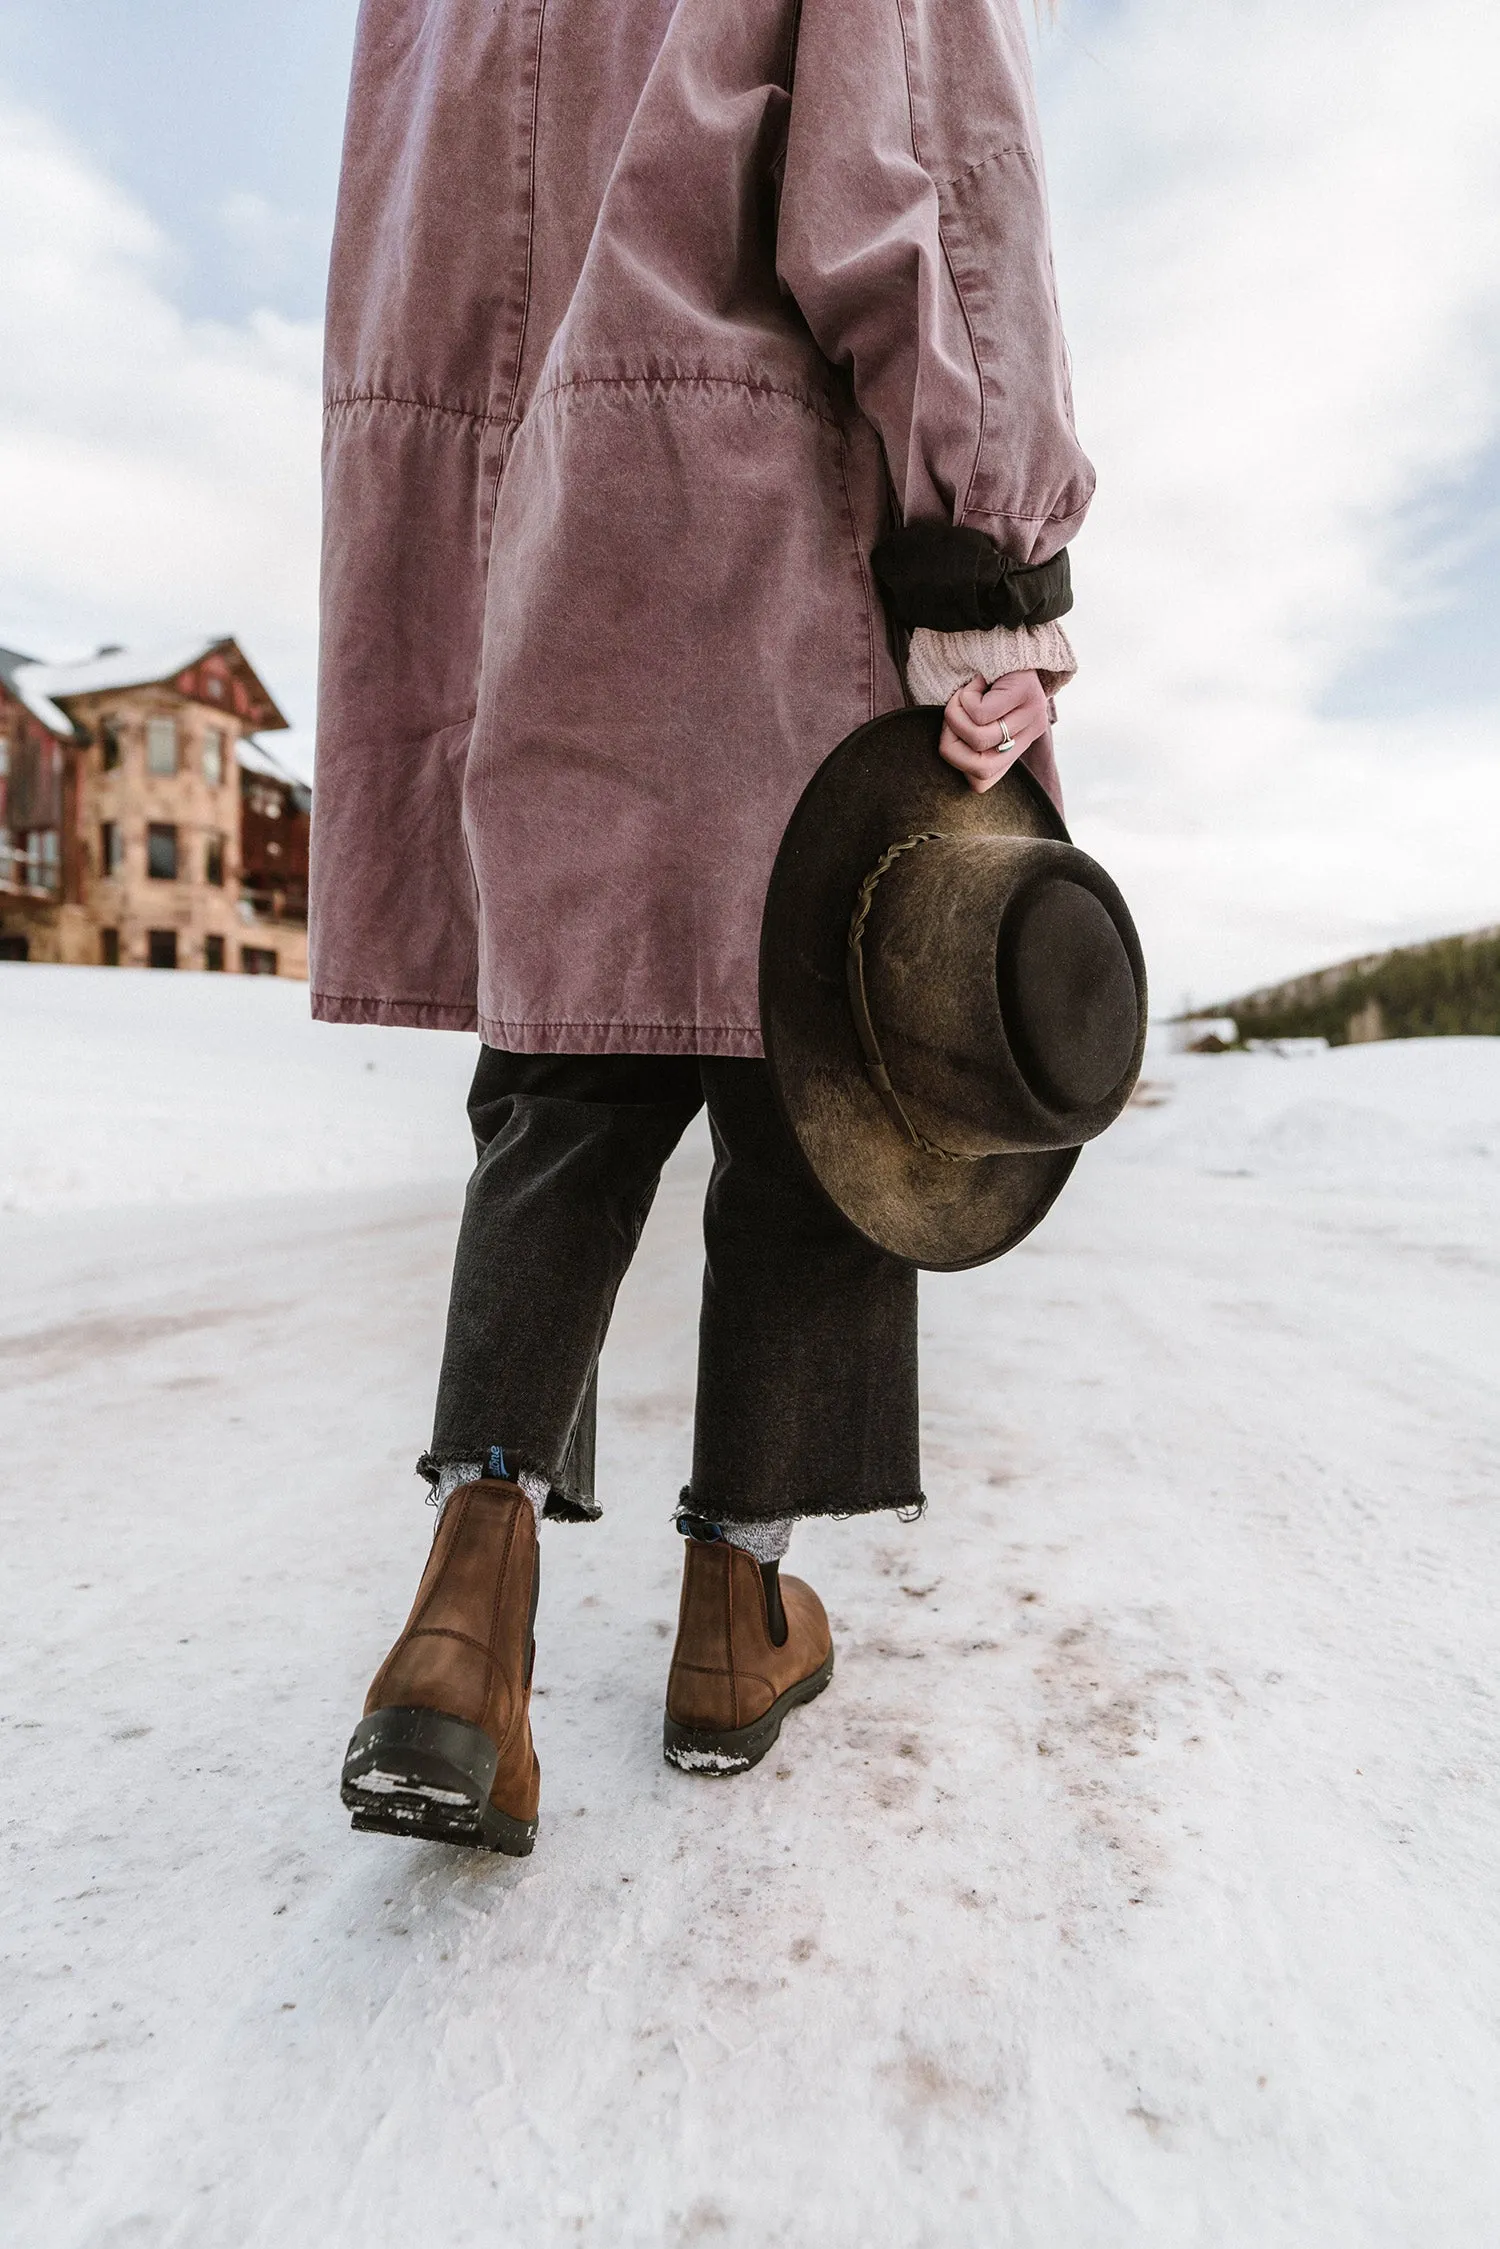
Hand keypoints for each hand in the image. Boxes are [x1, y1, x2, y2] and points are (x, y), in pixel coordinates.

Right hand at [938, 670, 1048, 793]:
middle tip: (951, 716)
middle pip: (979, 767)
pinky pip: (981, 712)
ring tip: (961, 696)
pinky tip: (975, 683)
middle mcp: (1030, 735)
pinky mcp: (1027, 692)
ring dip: (955, 716)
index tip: (954, 734)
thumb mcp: (979, 717)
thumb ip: (971, 738)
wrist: (1010, 638)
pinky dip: (965, 697)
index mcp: (1015, 748)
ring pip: (979, 738)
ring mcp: (1033, 714)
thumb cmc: (984, 680)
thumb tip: (951, 756)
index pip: (981, 783)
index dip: (957, 764)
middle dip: (950, 743)